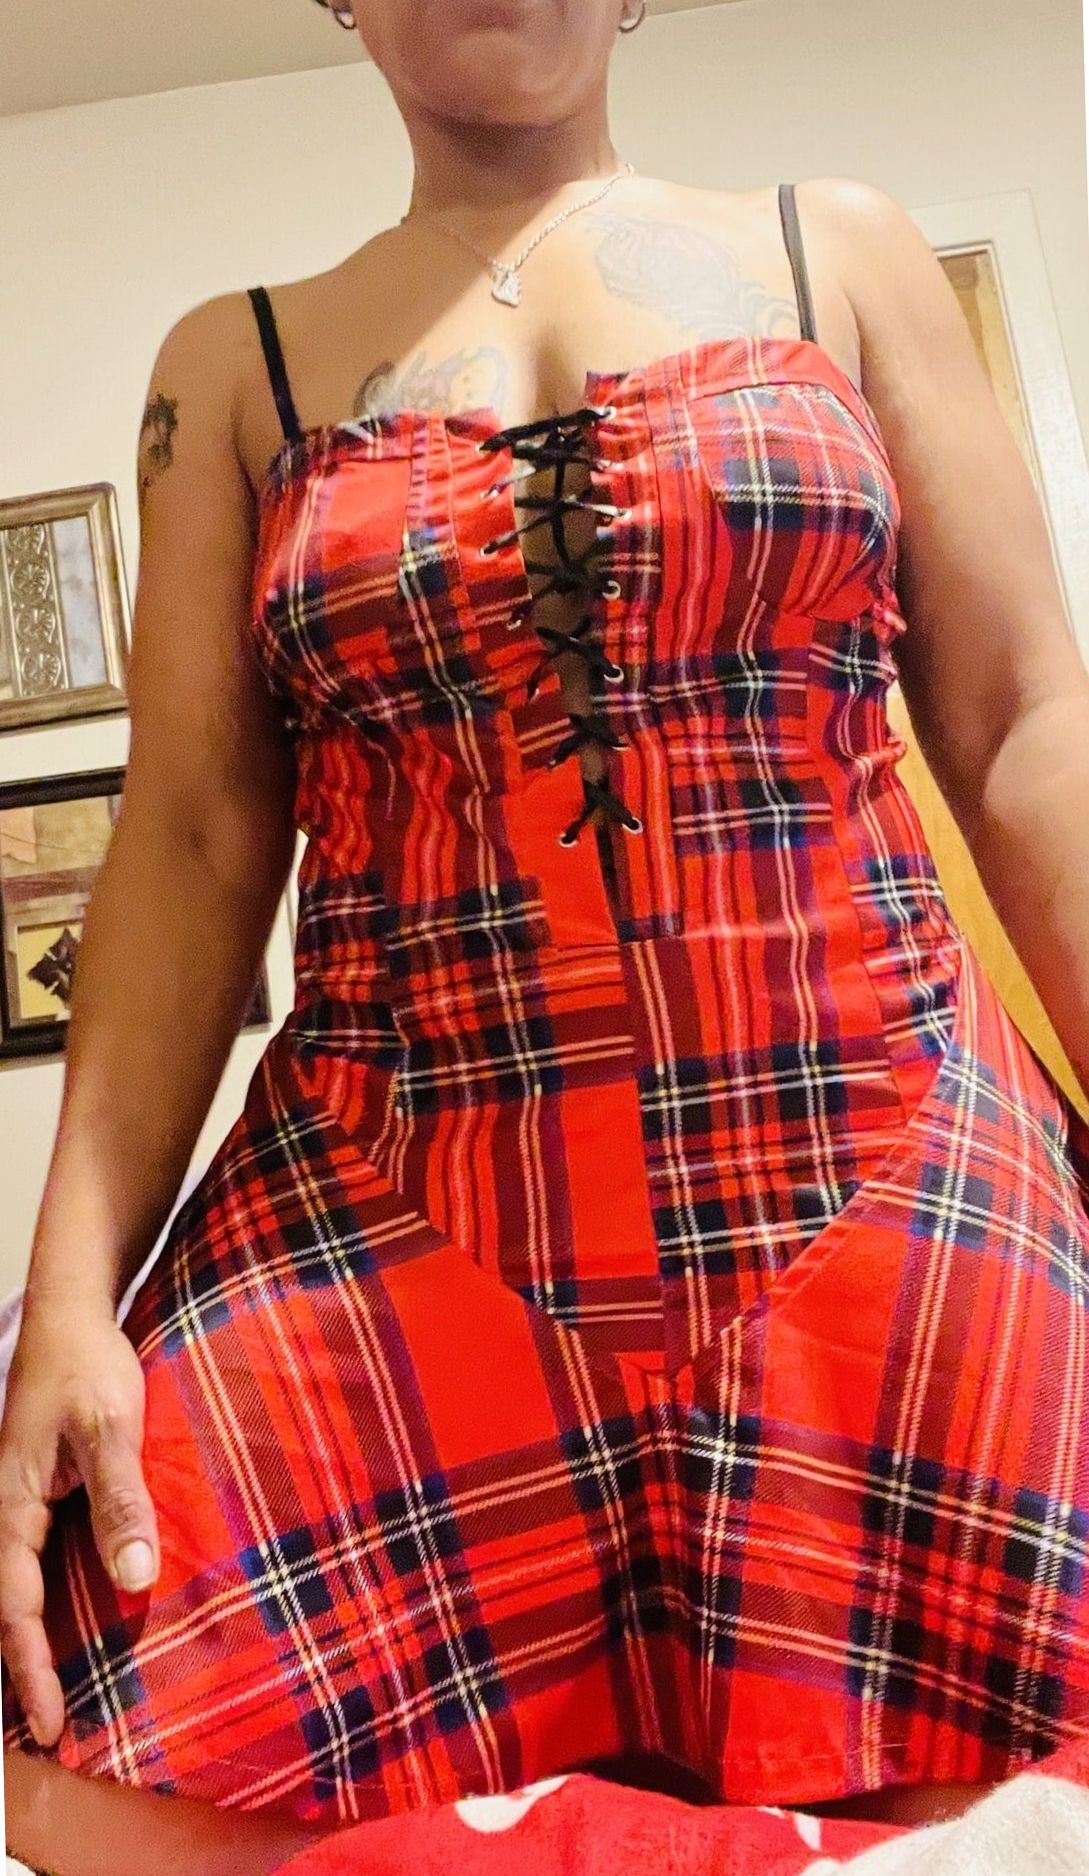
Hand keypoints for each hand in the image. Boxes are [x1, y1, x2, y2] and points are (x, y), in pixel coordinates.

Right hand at [0, 1301, 158, 1746]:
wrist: (74, 1311)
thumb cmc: (88, 1364)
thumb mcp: (110, 1428)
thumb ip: (121, 1498)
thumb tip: (134, 1577)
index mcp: (10, 1506)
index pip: (14, 1609)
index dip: (32, 1671)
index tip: (51, 1725)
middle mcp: (7, 1512)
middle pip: (6, 1609)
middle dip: (25, 1672)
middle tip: (52, 1732)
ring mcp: (22, 1502)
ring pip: (19, 1587)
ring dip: (35, 1640)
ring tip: (59, 1696)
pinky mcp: (43, 1491)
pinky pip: (38, 1560)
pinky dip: (48, 1600)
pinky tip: (79, 1619)